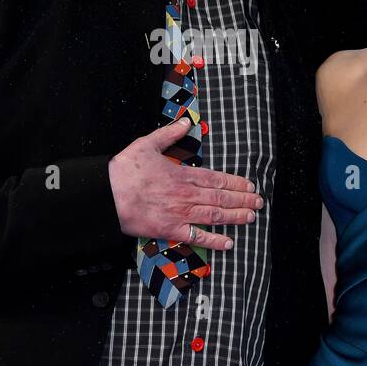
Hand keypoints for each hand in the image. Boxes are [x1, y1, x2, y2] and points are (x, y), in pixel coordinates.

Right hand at [108, 117, 263, 250]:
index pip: (217, 179)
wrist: (108, 195)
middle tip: (258, 202)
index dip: (236, 183)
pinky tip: (229, 243)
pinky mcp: (171, 231)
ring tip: (251, 218)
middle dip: (243, 200)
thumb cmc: (125, 171)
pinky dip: (215, 241)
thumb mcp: (147, 144)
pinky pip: (198, 237)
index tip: (249, 185)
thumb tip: (185, 122)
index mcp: (183, 175)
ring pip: (216, 216)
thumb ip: (169, 134)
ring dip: (236, 217)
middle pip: (222, 198)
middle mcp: (187, 195)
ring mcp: (181, 214)